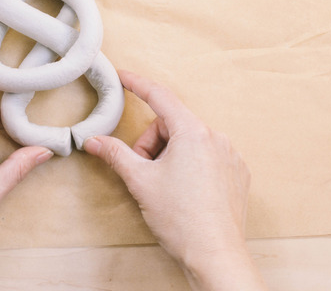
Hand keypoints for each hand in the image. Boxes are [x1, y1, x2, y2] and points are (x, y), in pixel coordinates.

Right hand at [84, 70, 265, 290]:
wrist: (215, 254)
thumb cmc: (180, 219)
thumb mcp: (140, 181)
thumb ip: (115, 154)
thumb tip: (93, 140)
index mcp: (193, 133)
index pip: (160, 97)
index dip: (137, 84)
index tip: (123, 76)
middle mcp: (216, 138)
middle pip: (173, 125)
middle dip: (152, 144)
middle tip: (142, 171)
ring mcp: (230, 156)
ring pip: (190, 142)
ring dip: (171, 156)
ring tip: (164, 185)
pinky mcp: (237, 174)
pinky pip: (208, 157)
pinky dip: (191, 166)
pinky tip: (185, 191)